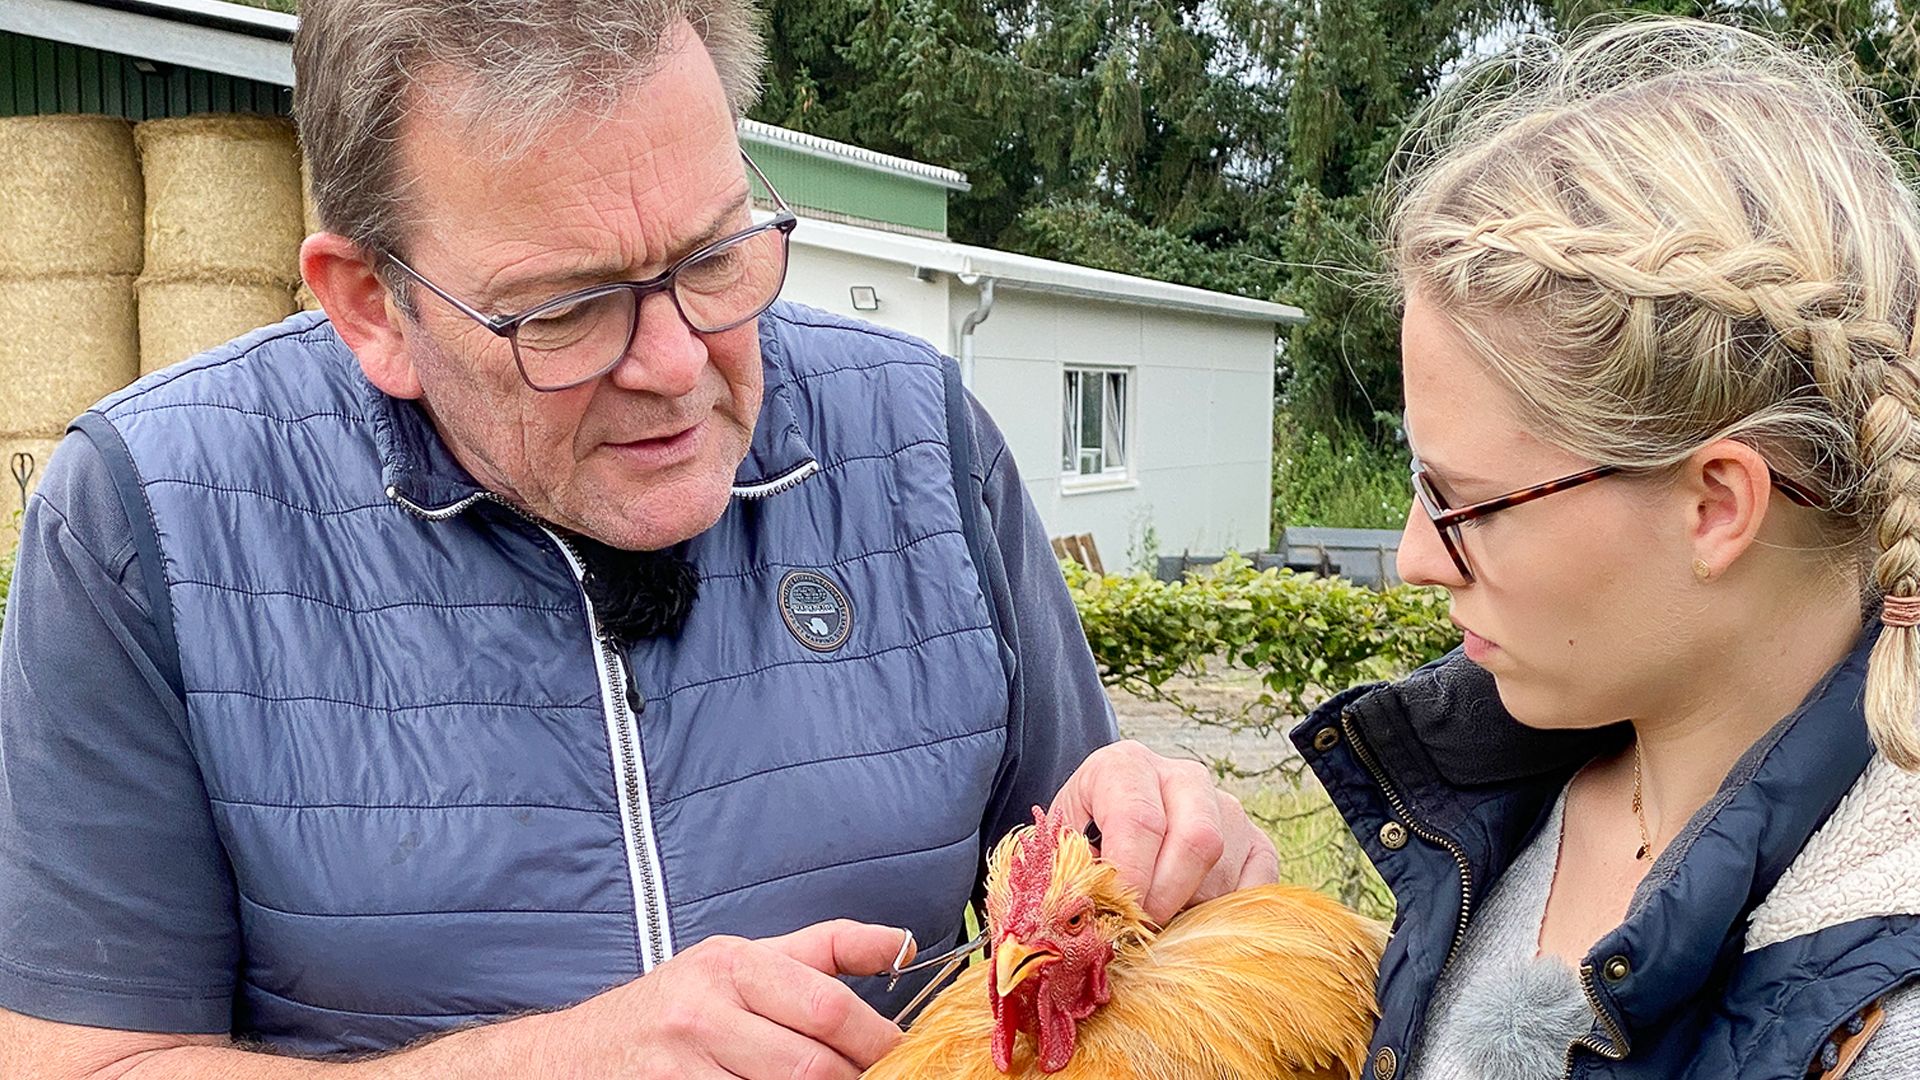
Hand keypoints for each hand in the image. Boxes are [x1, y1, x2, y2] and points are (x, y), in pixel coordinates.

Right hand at [535, 919, 906, 1078]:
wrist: (570, 1057)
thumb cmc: (672, 1008)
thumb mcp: (740, 961)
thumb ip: (825, 951)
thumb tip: (904, 945)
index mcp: (731, 965)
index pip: (827, 1006)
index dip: (878, 1038)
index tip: (903, 1054)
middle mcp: (703, 1011)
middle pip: (811, 1064)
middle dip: (857, 1078)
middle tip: (881, 1079)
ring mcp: (683, 1067)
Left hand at [1050, 740, 1279, 923]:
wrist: (1111, 822)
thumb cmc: (1083, 839)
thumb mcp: (1062, 846)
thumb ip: (1070, 875)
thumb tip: (1087, 921)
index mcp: (1125, 766)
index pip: (1138, 819)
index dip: (1130, 876)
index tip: (1118, 916)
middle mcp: (1184, 777)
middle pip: (1197, 840)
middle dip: (1167, 898)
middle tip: (1140, 928)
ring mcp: (1227, 808)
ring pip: (1223, 873)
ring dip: (1189, 913)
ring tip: (1154, 922)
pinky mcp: (1257, 842)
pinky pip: (1255, 890)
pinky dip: (1225, 919)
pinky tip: (1191, 922)